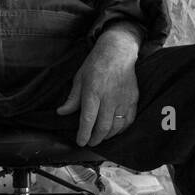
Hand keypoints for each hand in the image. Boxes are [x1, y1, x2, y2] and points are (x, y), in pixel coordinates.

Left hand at [56, 27, 140, 146]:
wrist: (118, 51)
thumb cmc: (96, 64)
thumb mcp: (79, 78)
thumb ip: (72, 98)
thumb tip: (61, 113)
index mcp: (93, 92)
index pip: (87, 119)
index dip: (83, 134)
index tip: (80, 142)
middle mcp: (109, 98)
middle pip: (103, 126)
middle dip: (95, 139)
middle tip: (89, 142)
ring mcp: (123, 99)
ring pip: (116, 126)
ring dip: (107, 136)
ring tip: (100, 137)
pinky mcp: (133, 99)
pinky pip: (129, 120)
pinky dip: (121, 129)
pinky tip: (114, 131)